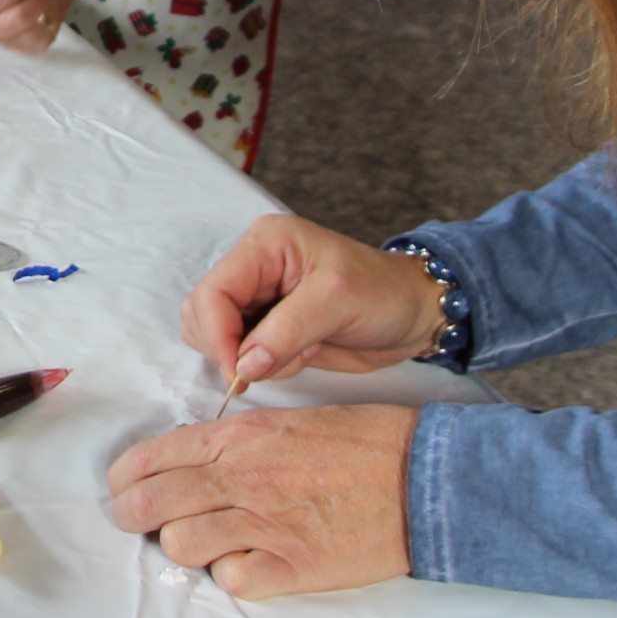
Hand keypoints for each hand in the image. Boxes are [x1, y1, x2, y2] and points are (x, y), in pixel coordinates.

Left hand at [107, 406, 418, 596]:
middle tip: (147, 524)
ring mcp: (264, 524)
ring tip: (213, 541)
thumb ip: (232, 445)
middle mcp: (241, 477)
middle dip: (135, 518)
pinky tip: (252, 562)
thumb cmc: (365, 444)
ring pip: (180, 545)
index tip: (128, 491)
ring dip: (188, 546)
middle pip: (147, 507)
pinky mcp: (291, 568)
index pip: (146, 460)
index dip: (126, 482)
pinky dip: (233, 576)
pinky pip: (229, 581)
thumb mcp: (288, 422)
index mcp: (237, 437)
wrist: (425, 478)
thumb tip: (188, 467)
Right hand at [180, 213, 451, 388]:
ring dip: (246, 359)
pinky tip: (300, 356)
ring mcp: (258, 298)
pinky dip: (260, 366)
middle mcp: (254, 267)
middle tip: (268, 367)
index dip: (218, 335)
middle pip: (202, 314)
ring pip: (214, 336)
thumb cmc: (385, 293)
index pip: (213, 292)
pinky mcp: (266, 326)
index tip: (239, 373)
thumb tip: (243, 365)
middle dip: (229, 348)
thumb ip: (286, 332)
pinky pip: (239, 353)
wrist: (414, 314)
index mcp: (265, 245)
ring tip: (295, 353)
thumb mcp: (337, 302)